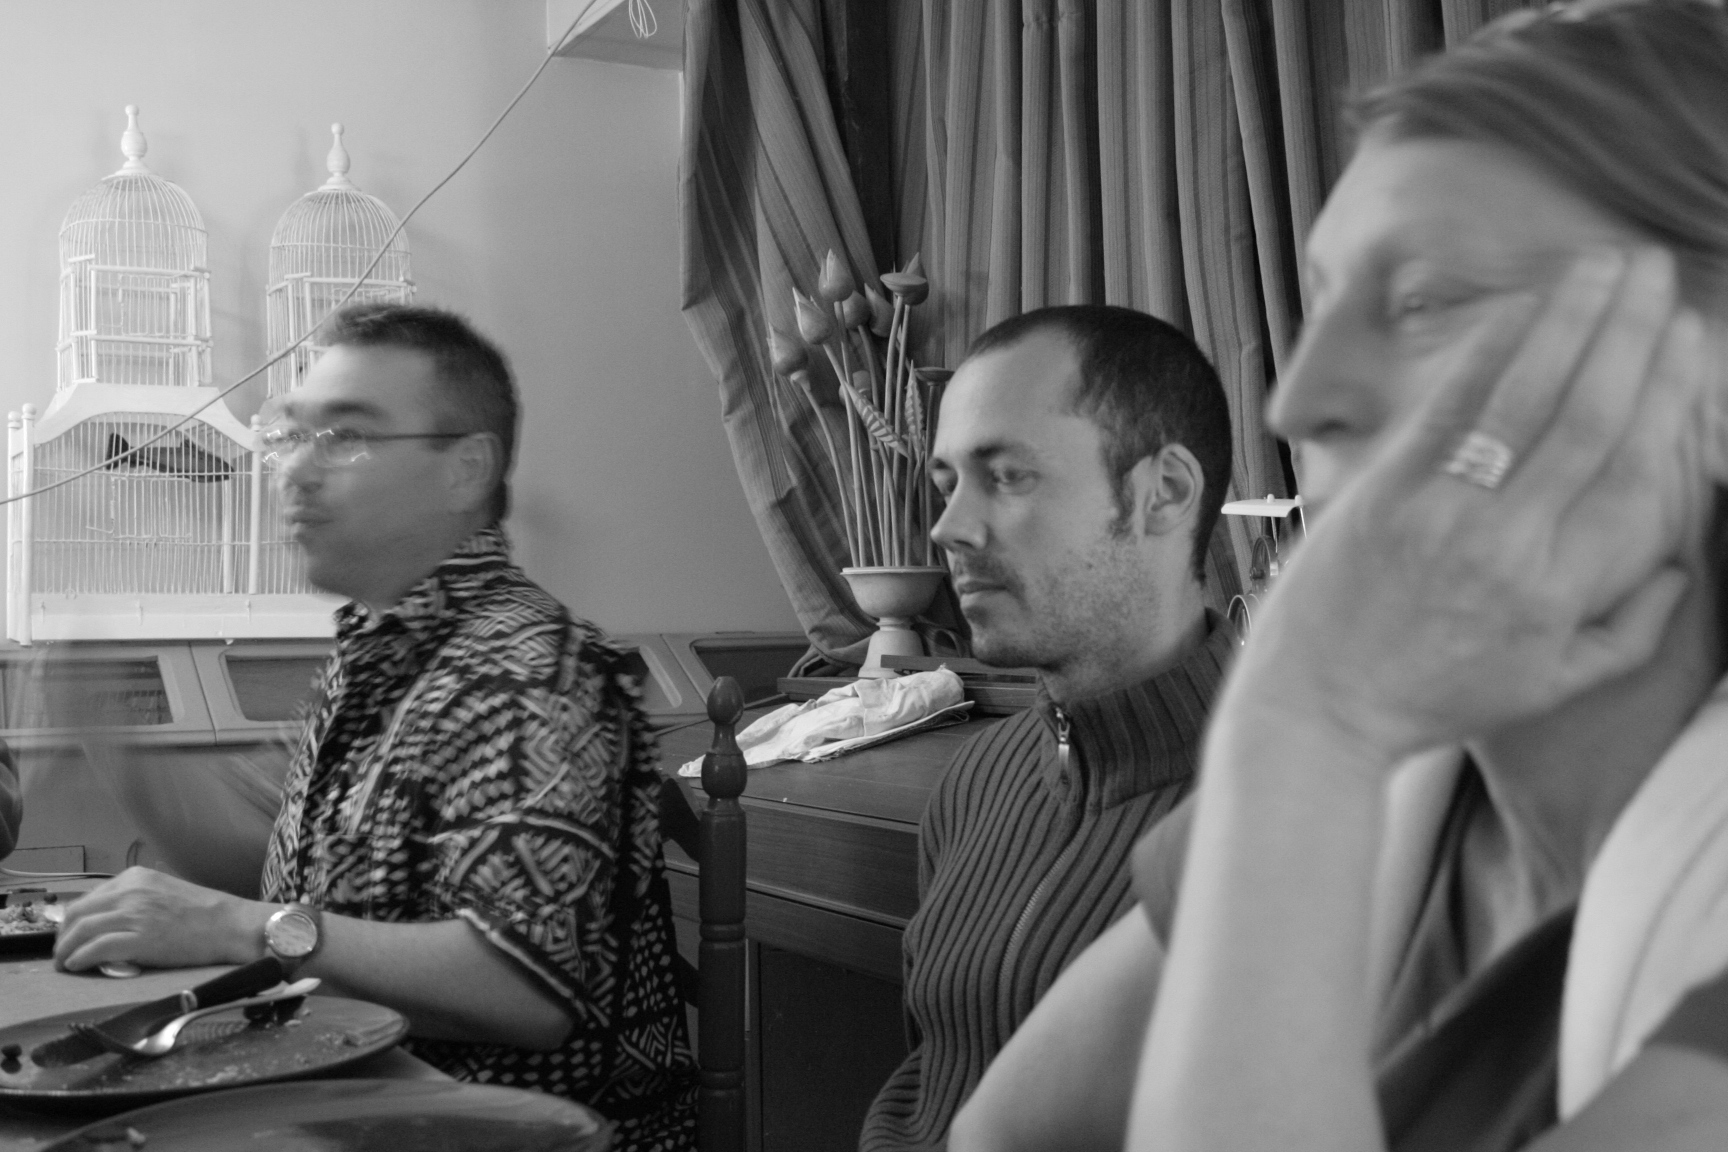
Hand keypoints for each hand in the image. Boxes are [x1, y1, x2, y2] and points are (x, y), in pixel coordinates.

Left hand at [54, 867, 266, 971]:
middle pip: (77, 913)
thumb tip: (110, 921)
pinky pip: (95, 949)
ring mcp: (134, 913)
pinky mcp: (139, 939)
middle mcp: (130, 891)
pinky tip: (76, 967)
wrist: (232, 925)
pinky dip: (79, 959)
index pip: (89, 897)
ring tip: (65, 964)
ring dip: (65, 951)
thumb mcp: (165, 892)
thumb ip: (136, 900)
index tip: (71, 936)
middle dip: (63, 936)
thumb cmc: (205, 913)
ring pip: (80, 931)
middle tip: (63, 953)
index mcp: (136, 877)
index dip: (73, 920)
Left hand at [1242, 246, 1709, 759]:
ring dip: (1573, 323)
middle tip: (1661, 274)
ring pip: (1527, 403)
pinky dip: (1489, 354)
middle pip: (1591, 423)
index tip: (1692, 342)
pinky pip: (1449, 410)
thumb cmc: (1431, 699)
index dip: (1673, 401)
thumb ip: (1626, 632)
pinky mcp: (1383, 496)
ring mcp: (1442, 518)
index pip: (1637, 478)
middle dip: (1633, 338)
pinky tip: (1523, 308)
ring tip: (1608, 265)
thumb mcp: (1545, 687)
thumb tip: (1680, 569)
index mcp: (1559, 596)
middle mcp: (1510, 550)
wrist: (1317, 712)